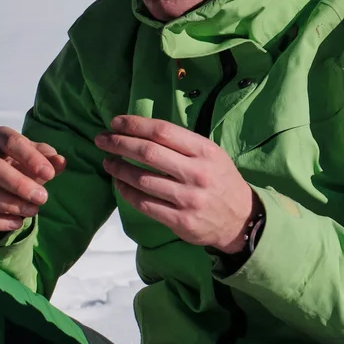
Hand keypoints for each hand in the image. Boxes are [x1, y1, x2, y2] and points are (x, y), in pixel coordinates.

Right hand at [0, 127, 66, 233]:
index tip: (50, 174)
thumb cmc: (21, 163)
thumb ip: (49, 159)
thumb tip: (61, 162)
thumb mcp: (37, 157)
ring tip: (33, 211)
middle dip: (19, 184)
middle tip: (43, 198)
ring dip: (9, 204)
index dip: (30, 157)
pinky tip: (17, 223)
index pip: (10, 142)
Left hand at [95, 115, 255, 253]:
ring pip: (142, 179)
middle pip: (148, 152)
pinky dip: (126, 192)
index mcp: (205, 152)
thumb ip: (183, 145)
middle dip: (119, 143)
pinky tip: (119, 184)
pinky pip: (144, 203)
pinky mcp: (180, 220)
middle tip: (101, 140)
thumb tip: (142, 132)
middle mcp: (197, 173)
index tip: (115, 123)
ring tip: (107, 161)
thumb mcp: (212, 155)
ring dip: (118, 168)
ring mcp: (188, 198)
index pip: (163, 131)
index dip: (135, 125)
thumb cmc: (221, 181)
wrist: (242, 219)